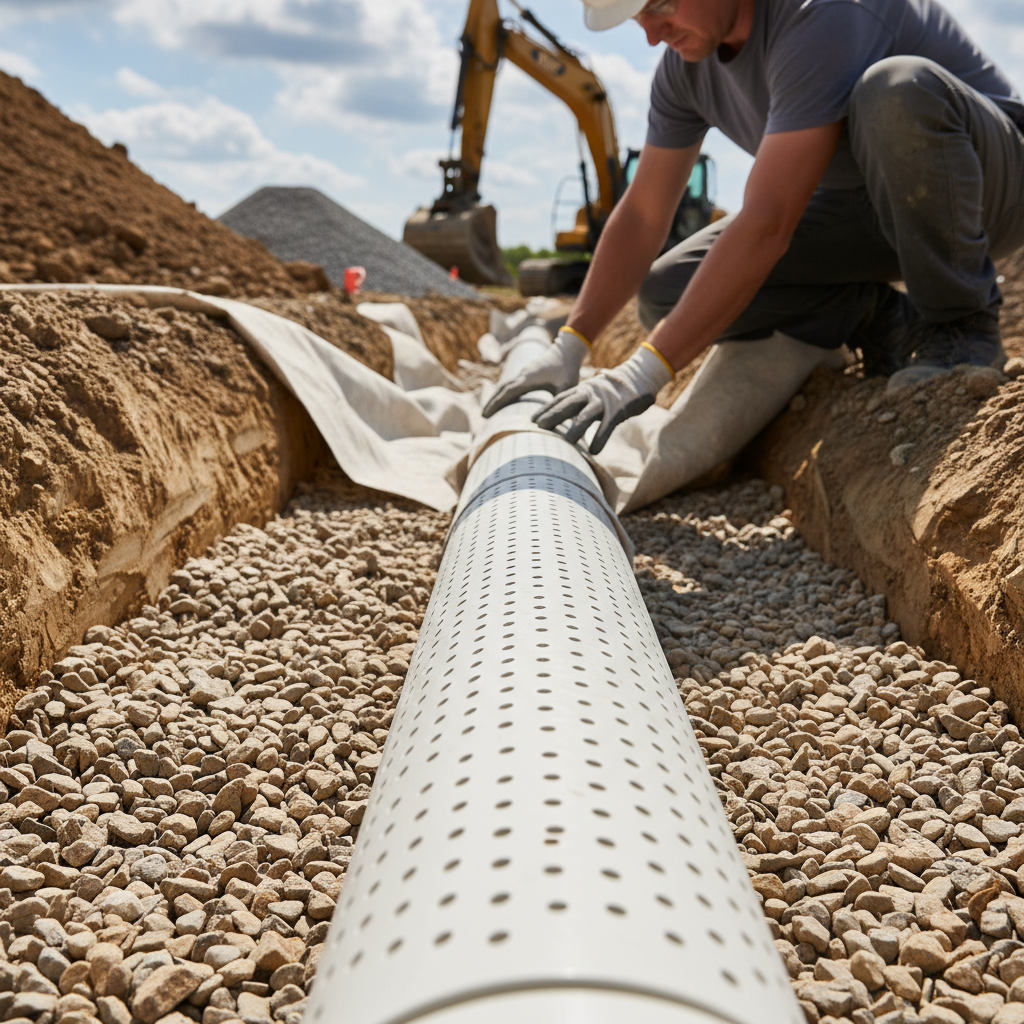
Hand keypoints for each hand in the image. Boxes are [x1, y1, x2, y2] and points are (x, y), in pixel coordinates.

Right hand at [482, 327, 589, 416]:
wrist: (568, 350)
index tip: (486, 415)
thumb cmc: (569, 370)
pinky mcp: (527, 373)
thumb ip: (558, 403)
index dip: (496, 404)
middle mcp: (523, 375)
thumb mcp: (566, 388)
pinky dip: (505, 392)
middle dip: (492, 402)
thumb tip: (551, 420)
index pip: (507, 392)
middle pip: (502, 388)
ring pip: (506, 385)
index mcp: (529, 379)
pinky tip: (505, 401)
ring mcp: (524, 372)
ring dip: (497, 397)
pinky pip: (512, 383)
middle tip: (483, 416)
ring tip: (491, 411)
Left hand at [532, 343, 672, 453]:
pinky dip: (600, 438)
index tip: (532, 419)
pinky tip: (594, 451)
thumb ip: (581, 405)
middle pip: (568, 404)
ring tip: (567, 443)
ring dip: (576, 429)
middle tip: (539, 426)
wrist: (639, 375)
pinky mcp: (618, 410)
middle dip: (553, 415)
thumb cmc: (613, 390)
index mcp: (582, 389)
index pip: (560, 398)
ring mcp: (604, 401)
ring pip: (586, 415)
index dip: (546, 408)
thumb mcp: (593, 394)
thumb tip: (567, 421)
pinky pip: (608, 426)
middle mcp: (590, 393)